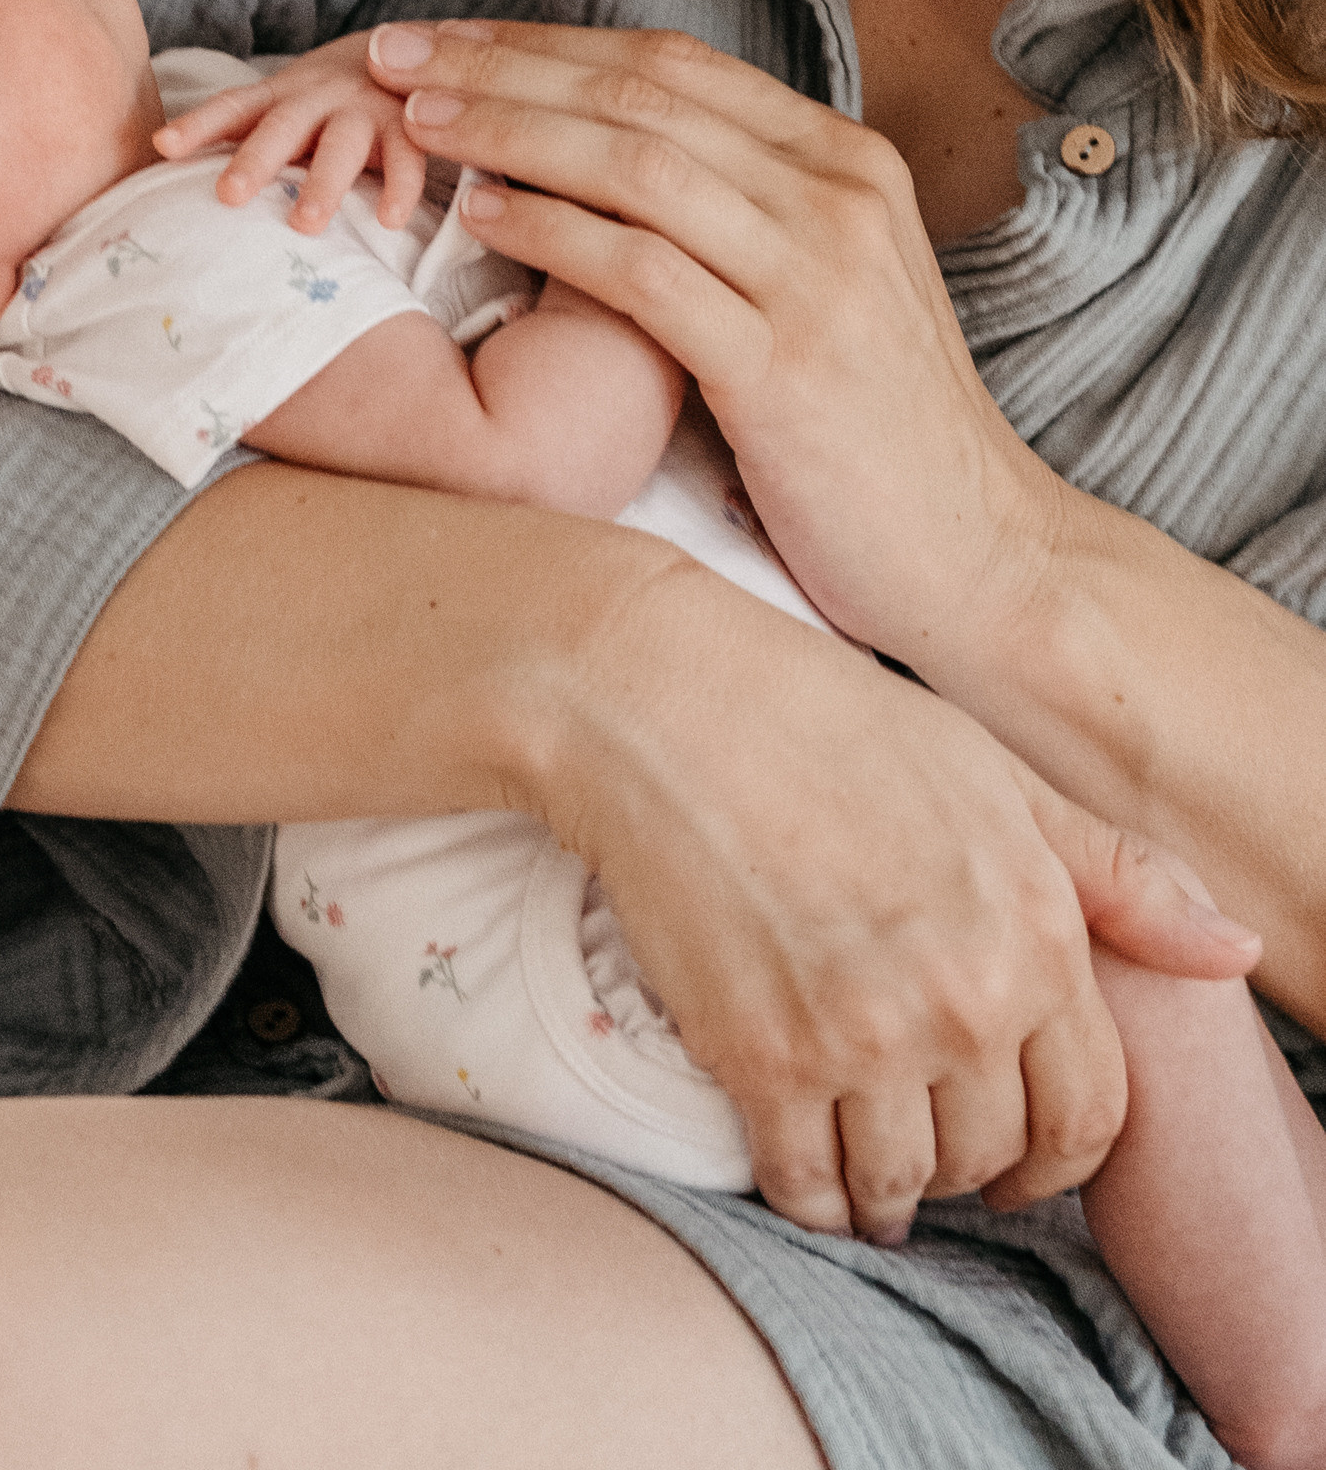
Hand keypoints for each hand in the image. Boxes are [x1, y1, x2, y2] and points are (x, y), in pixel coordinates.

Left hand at [153, 33, 427, 230]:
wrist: (404, 50)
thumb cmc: (323, 102)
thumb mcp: (283, 107)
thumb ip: (244, 135)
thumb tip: (169, 172)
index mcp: (279, 95)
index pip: (233, 107)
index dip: (199, 124)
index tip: (163, 145)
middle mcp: (317, 98)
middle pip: (282, 127)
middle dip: (256, 160)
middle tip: (228, 195)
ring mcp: (363, 109)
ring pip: (341, 144)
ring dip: (323, 182)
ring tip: (305, 225)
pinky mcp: (406, 127)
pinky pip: (407, 158)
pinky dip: (400, 188)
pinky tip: (389, 221)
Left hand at [363, 18, 1053, 669]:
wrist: (984, 558)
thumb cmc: (874, 431)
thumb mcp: (825, 285)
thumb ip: (740, 211)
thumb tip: (600, 154)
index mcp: (844, 161)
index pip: (671, 63)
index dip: (548, 40)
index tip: (447, 37)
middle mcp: (837, 195)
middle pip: (641, 92)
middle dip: (505, 64)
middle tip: (394, 51)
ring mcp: (815, 276)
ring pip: (635, 162)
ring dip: (511, 130)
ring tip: (418, 119)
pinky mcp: (785, 366)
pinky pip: (644, 272)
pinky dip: (554, 231)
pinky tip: (483, 214)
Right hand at [549, 545, 1261, 1240]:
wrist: (661, 699)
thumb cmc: (825, 716)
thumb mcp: (992, 772)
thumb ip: (1115, 873)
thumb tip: (1232, 949)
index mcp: (1035, 932)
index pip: (1092, 1113)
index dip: (1056, 1151)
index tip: (1014, 1154)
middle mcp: (965, 1000)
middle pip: (992, 1157)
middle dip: (965, 1163)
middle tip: (924, 1137)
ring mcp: (863, 1037)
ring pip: (905, 1184)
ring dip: (888, 1190)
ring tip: (863, 1162)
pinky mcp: (763, 1059)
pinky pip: (807, 1187)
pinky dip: (810, 1196)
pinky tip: (802, 1165)